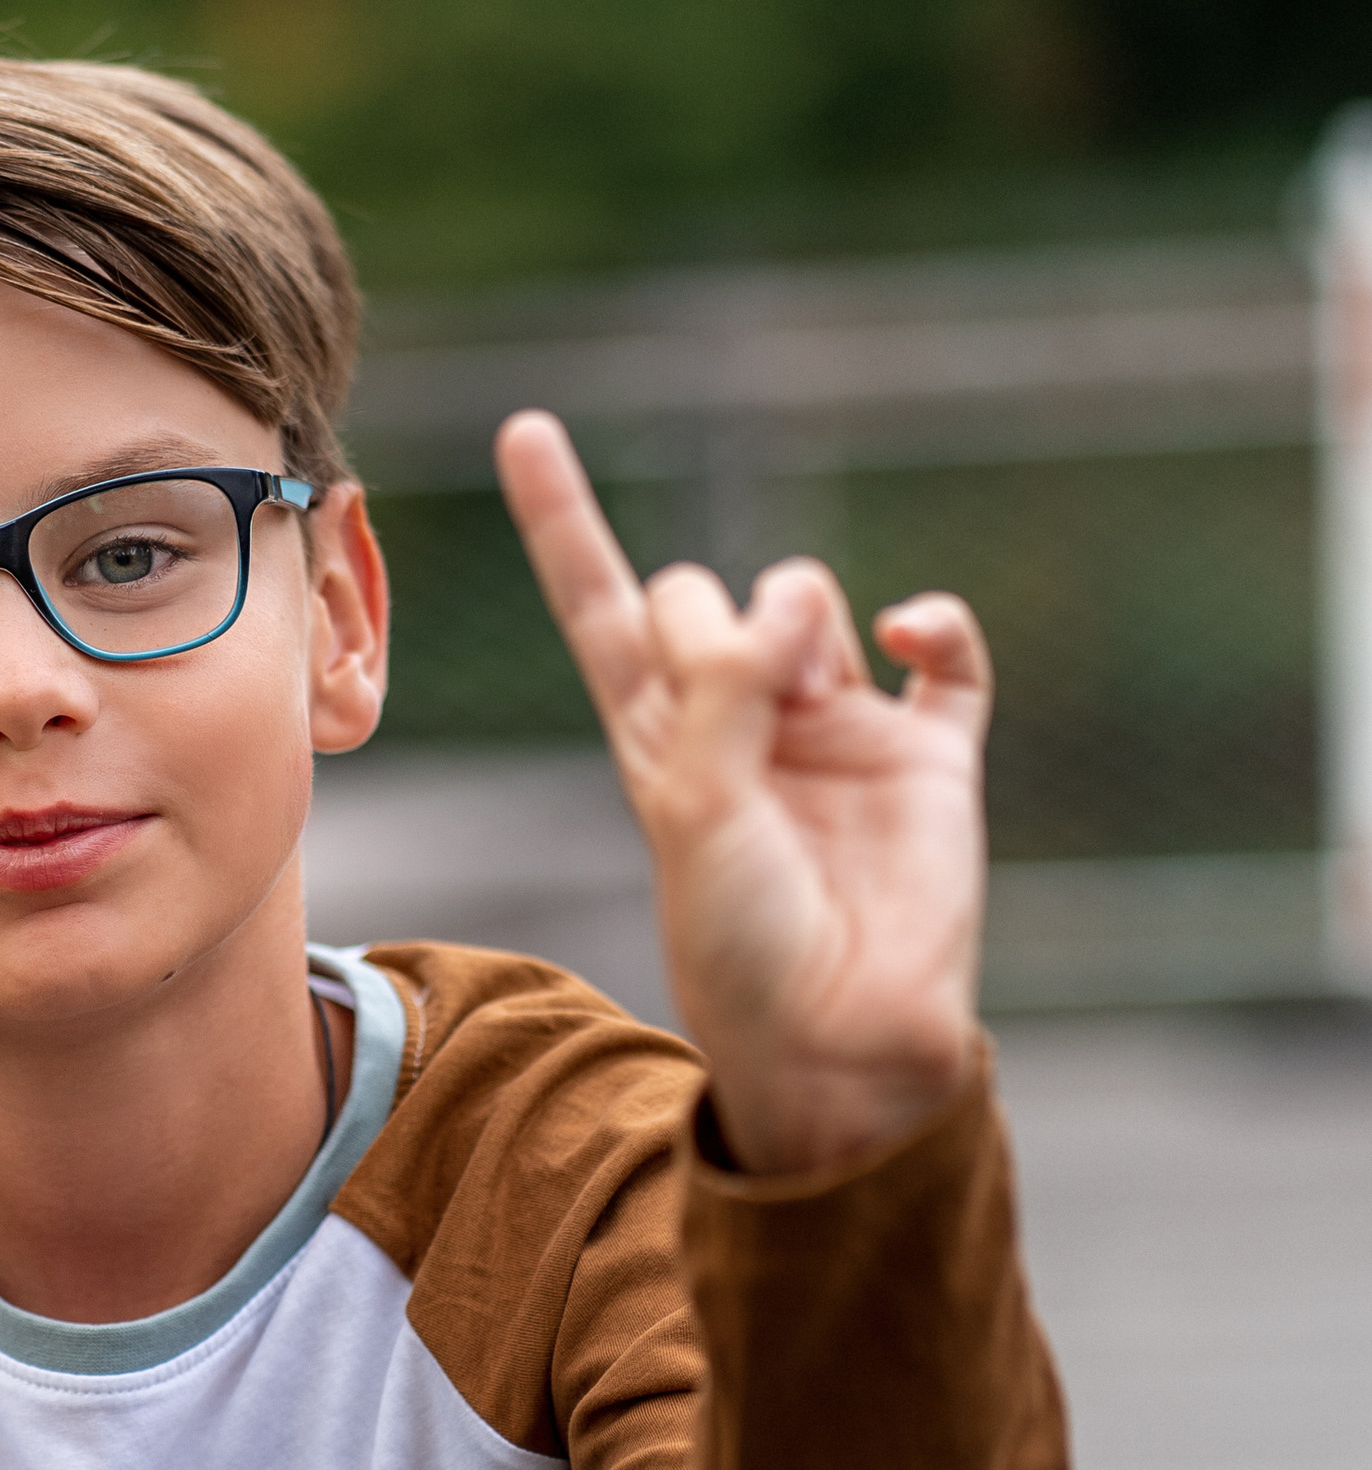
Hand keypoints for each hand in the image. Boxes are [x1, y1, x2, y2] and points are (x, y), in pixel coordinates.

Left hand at [497, 410, 988, 1175]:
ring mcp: (838, 732)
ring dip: (802, 616)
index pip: (603, 604)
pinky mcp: (929, 757)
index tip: (525, 428)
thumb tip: (793, 599)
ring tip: (809, 693)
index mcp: (658, 739)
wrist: (841, 1042)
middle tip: (744, 695)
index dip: (564, 518)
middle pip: (707, 589)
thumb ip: (726, 692)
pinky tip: (906, 632)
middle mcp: (742, 722)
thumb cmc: (740, 946)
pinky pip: (943, 653)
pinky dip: (932, 623)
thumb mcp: (696, 810)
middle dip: (715, 611)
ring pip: (809, 599)